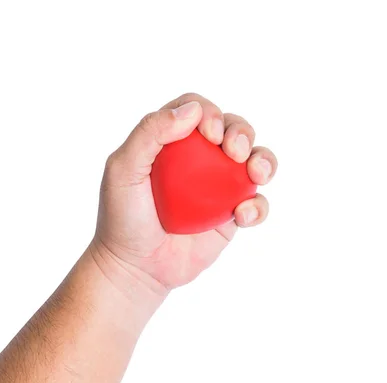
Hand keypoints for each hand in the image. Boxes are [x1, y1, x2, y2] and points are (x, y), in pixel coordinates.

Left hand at [90, 93, 276, 295]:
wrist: (135, 268)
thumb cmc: (122, 217)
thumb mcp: (123, 170)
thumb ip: (149, 133)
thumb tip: (193, 110)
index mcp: (170, 141)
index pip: (196, 110)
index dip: (210, 112)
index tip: (209, 135)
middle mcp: (197, 158)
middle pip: (231, 128)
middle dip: (241, 132)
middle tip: (233, 153)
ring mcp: (216, 186)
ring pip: (253, 159)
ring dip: (263, 160)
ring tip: (256, 174)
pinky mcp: (230, 214)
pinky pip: (256, 202)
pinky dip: (258, 206)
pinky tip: (242, 216)